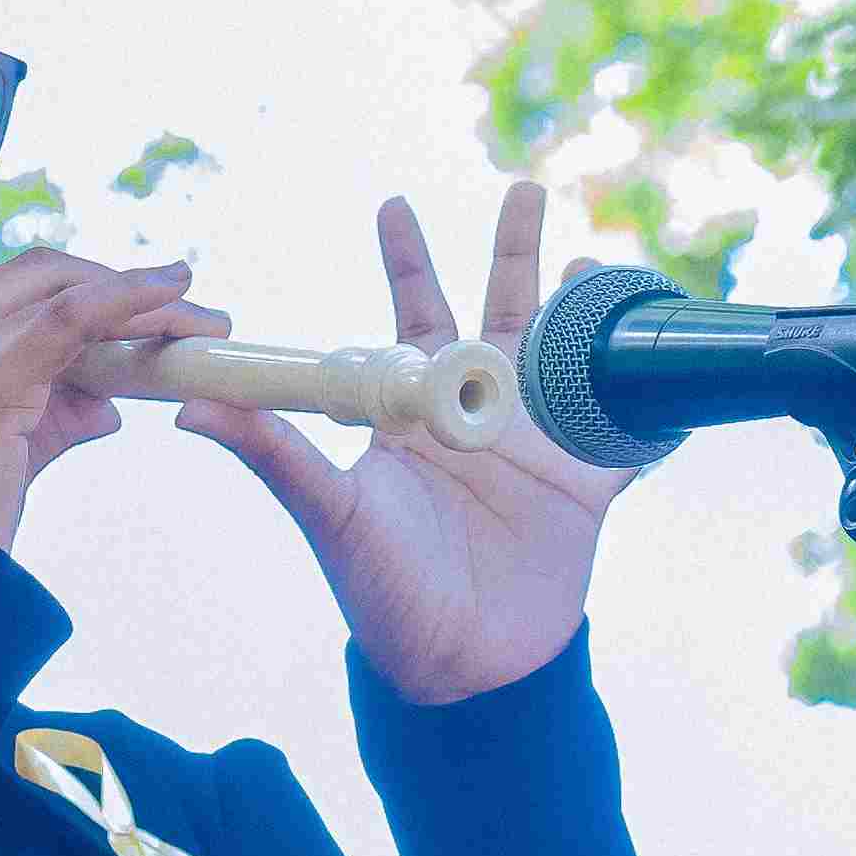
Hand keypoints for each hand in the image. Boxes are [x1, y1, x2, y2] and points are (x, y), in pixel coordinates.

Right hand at [0, 251, 230, 553]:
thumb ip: (49, 419)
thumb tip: (107, 406)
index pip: (7, 294)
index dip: (82, 287)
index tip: (139, 303)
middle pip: (36, 276)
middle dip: (117, 282)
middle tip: (186, 305)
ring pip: (61, 292)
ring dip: (141, 301)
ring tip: (202, 323)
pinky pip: (69, 319)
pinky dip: (127, 298)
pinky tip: (172, 291)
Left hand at [174, 184, 636, 704]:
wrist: (459, 669)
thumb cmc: (382, 592)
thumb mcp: (330, 514)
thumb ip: (274, 456)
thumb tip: (187, 412)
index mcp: (413, 410)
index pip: (412, 315)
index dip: (406, 260)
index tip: (391, 203)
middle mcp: (476, 413)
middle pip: (499, 311)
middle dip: (510, 249)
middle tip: (523, 186)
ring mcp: (536, 445)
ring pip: (566, 353)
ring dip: (582, 305)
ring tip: (592, 259)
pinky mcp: (587, 485)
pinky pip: (628, 427)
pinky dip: (650, 391)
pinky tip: (667, 348)